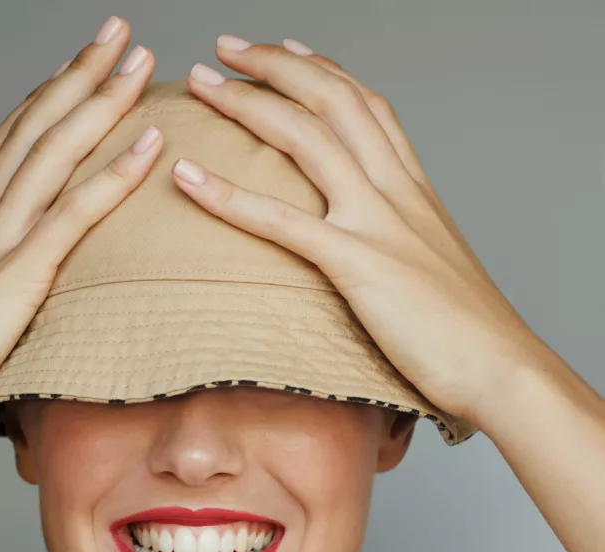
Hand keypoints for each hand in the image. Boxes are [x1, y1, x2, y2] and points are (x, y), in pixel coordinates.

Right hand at [0, 16, 161, 446]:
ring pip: (55, 152)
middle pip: (36, 127)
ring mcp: (0, 240)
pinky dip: (115, 174)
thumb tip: (20, 297)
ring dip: (101, 101)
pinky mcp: (18, 275)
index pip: (10, 142)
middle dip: (79, 74)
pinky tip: (150, 143)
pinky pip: (74, 214)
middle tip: (117, 33)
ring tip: (138, 61)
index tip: (75, 65)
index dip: (44, 97)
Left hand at [172, 37, 546, 424]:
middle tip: (225, 48)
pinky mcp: (357, 265)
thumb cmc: (468, 333)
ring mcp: (377, 222)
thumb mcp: (436, 270)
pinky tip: (189, 179)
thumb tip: (383, 254)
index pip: (369, 106)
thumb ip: (406, 245)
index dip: (324, 70)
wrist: (500, 366)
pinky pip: (282, 221)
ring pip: (306, 138)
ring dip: (247, 103)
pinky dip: (228, 196)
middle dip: (275, 65)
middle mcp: (397, 192)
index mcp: (416, 191)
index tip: (287, 50)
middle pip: (332, 100)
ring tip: (201, 83)